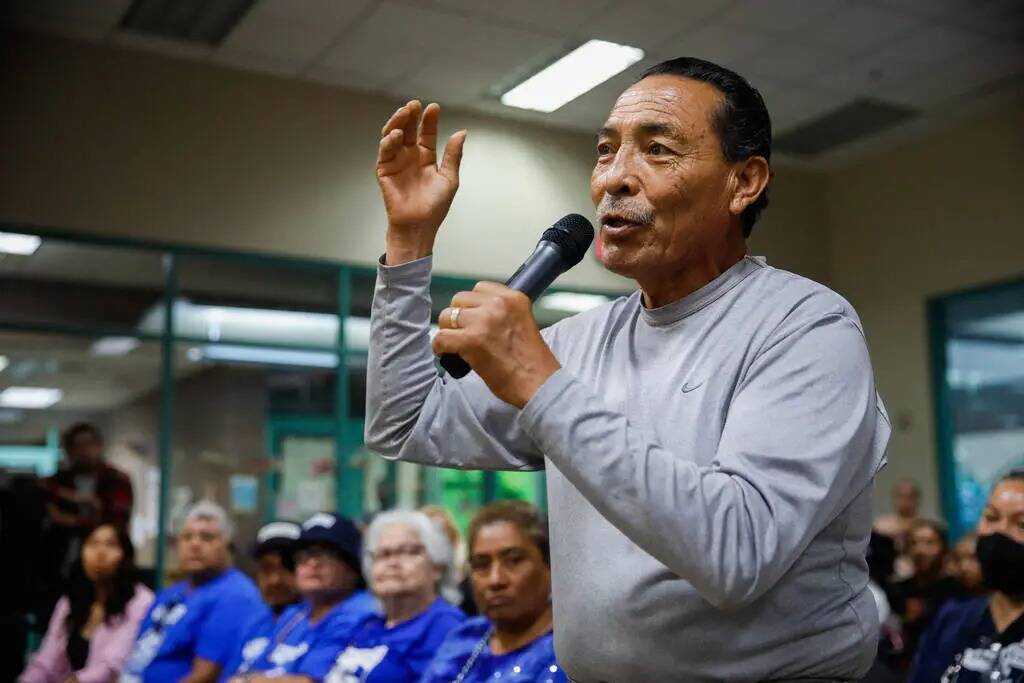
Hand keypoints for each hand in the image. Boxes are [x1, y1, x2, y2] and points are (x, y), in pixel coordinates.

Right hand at [377, 100, 465, 264]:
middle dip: (410, 116)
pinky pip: (384, 152)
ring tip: (404, 112)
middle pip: (408, 130)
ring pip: (393, 136)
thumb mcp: (449, 178)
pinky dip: (389, 141)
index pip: (426, 133)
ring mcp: (396, 162)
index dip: (429, 120)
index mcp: (426, 158)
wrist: (419, 226)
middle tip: (414, 105)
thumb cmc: (435, 207)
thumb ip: (453, 155)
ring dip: (397, 123)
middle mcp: (410, 157)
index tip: (434, 107)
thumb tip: (461, 132)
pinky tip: (396, 135)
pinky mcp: (384, 170)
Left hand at [434, 282, 560, 407]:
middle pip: (459, 299)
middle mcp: (498, 304)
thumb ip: (502, 313)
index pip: (480, 288)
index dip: (473, 306)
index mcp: (514, 298)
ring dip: (448, 330)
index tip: (474, 320)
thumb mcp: (523, 322)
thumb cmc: (532, 361)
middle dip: (458, 316)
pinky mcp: (471, 340)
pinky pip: (441, 338)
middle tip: (463, 333)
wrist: (539, 384)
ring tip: (455, 344)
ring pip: (446, 316)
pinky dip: (440, 347)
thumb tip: (475, 313)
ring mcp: (483, 321)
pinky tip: (446, 353)